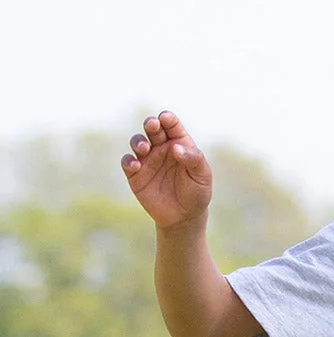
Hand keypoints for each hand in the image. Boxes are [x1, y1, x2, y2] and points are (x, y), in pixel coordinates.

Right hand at [121, 112, 212, 228]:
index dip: (167, 119)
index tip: (165, 119)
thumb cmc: (197, 193)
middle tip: (153, 126)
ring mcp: (147, 160)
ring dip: (138, 142)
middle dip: (151, 124)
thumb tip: (175, 148)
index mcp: (178, 143)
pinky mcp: (136, 174)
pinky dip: (129, 161)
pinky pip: (128, 162)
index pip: (171, 125)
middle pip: (153, 129)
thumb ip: (193, 159)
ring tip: (144, 148)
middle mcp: (161, 148)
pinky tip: (135, 165)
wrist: (185, 218)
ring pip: (137, 142)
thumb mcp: (202, 176)